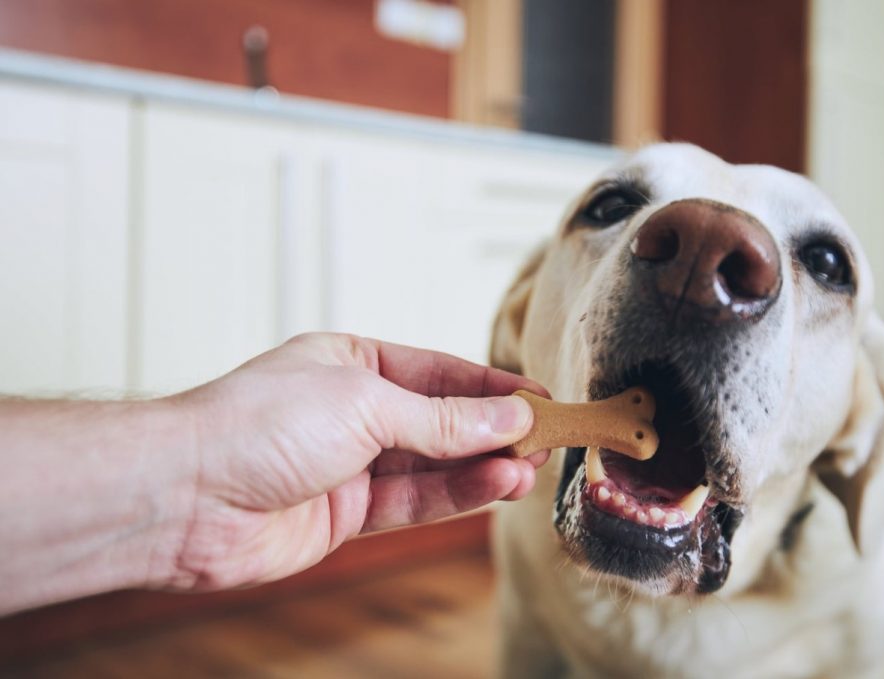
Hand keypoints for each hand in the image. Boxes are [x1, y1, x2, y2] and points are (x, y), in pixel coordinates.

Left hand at [169, 333, 548, 590]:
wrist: (185, 495)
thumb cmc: (256, 424)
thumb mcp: (366, 403)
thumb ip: (443, 418)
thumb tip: (508, 415)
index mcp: (352, 362)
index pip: (440, 372)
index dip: (493, 387)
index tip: (540, 399)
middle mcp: (353, 410)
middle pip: (441, 420)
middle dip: (493, 430)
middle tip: (546, 439)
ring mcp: (350, 463)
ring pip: (434, 464)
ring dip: (483, 466)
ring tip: (529, 467)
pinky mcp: (346, 513)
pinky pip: (414, 500)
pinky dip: (456, 495)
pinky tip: (494, 485)